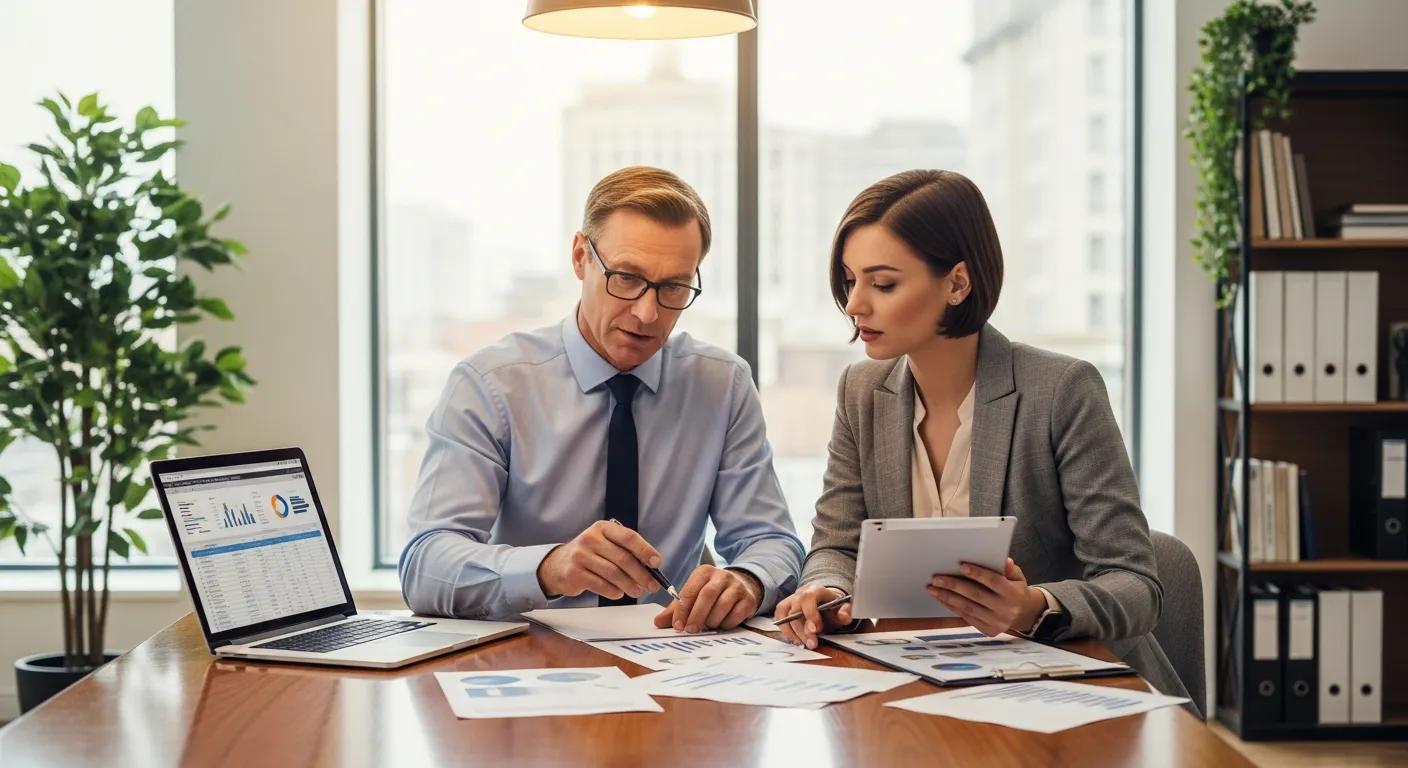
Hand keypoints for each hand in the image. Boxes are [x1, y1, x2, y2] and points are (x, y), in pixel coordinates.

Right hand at [536, 520, 662, 599]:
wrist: (558, 565)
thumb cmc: (591, 555)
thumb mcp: (606, 545)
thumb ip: (627, 551)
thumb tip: (652, 568)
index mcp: (603, 528)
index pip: (628, 537)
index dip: (645, 550)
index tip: (657, 563)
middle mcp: (590, 538)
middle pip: (623, 558)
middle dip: (641, 574)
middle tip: (652, 585)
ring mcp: (580, 555)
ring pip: (613, 573)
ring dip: (629, 585)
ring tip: (637, 591)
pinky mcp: (574, 573)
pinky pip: (600, 585)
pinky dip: (614, 591)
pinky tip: (619, 593)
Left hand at [652, 565, 760, 632]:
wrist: (742, 587)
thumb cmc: (712, 594)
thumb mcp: (693, 596)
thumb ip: (676, 609)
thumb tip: (658, 622)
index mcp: (704, 572)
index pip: (690, 590)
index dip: (683, 609)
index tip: (677, 625)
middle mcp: (722, 576)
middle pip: (707, 595)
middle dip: (696, 615)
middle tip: (690, 630)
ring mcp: (737, 586)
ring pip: (722, 605)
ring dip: (712, 620)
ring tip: (707, 626)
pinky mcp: (749, 599)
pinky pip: (736, 614)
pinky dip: (727, 623)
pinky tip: (722, 624)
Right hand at [773, 584, 851, 649]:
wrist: (822, 600)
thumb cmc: (831, 606)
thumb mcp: (842, 607)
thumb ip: (845, 611)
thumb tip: (844, 616)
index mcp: (815, 590)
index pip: (808, 599)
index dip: (810, 614)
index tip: (815, 630)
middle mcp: (799, 594)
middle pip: (795, 611)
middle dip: (803, 630)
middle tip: (812, 644)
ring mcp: (790, 601)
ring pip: (784, 616)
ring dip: (792, 633)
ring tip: (803, 644)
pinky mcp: (784, 609)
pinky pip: (779, 619)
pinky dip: (785, 631)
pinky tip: (795, 640)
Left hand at [926, 558, 1046, 636]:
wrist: (1025, 614)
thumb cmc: (1016, 590)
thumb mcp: (1018, 577)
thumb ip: (1009, 569)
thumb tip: (1003, 560)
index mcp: (1013, 594)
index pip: (993, 581)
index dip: (977, 573)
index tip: (960, 565)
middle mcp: (1005, 609)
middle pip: (975, 595)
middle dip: (954, 586)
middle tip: (936, 578)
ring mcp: (996, 622)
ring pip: (968, 608)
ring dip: (947, 597)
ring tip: (933, 589)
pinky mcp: (988, 630)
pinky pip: (966, 617)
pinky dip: (952, 607)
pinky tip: (941, 599)